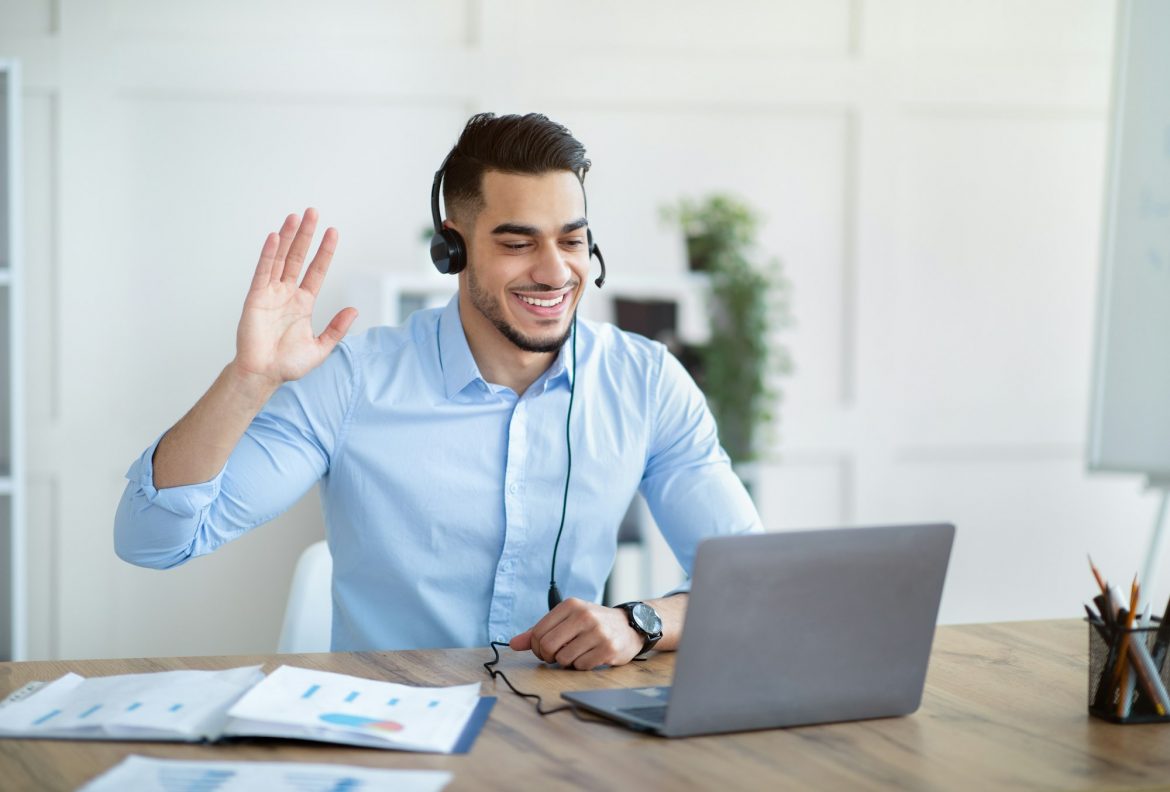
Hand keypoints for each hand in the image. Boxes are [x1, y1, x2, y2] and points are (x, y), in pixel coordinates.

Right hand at [232, 209, 356, 391]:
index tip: (333, 232)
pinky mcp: (255, 297)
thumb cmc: (287, 364)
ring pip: (280, 259)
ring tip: (295, 217)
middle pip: (298, 257)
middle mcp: (287, 293)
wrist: (263, 375)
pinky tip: (274, 237)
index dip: (324, 251)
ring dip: (287, 237)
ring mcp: (271, 293)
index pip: (316, 270)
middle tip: (313, 212)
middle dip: (306, 235)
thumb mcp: (321, 347)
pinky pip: (263, 272)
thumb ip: (337, 329)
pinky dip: (268, 254)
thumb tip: (354, 310)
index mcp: (303, 303)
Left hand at [509, 598, 642, 669]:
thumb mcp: (566, 620)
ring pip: (563, 659)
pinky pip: (581, 666)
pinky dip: (582, 665)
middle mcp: (584, 615)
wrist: (629, 626)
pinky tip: (590, 656)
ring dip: (566, 662)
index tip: (544, 649)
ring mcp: (597, 632)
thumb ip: (538, 631)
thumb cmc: (592, 623)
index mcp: (570, 605)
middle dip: (548, 657)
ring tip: (577, 653)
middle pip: (547, 646)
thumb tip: (513, 644)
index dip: (536, 647)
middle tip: (556, 656)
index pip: (537, 633)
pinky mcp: (608, 649)